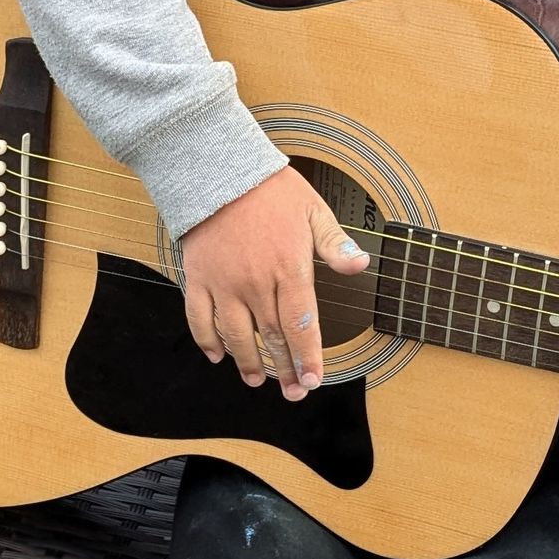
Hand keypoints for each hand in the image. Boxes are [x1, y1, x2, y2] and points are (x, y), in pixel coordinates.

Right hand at [179, 166, 370, 400]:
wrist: (217, 168)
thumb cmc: (269, 189)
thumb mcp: (312, 209)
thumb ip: (335, 244)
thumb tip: (360, 266)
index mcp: (288, 268)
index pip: (301, 324)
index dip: (307, 357)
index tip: (312, 381)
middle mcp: (256, 282)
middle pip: (272, 337)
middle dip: (284, 369)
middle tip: (293, 391)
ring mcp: (224, 283)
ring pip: (235, 335)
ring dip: (247, 363)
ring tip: (256, 380)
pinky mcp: (198, 278)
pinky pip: (199, 319)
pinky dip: (207, 342)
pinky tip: (217, 356)